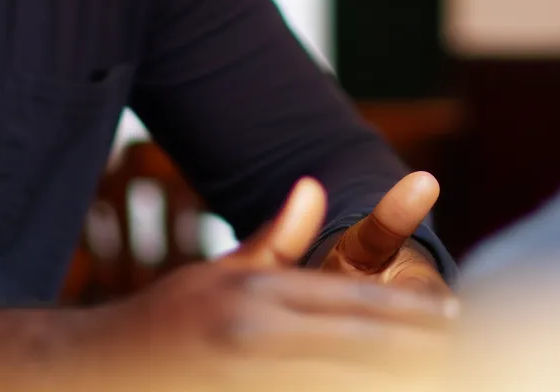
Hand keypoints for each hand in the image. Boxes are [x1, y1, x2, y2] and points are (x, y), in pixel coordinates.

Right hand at [69, 177, 455, 387]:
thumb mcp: (220, 275)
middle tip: (466, 354)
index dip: (408, 314)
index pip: (351, 304)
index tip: (454, 319)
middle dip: (414, 353)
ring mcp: (245, 376)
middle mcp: (254, 335)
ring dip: (387, 379)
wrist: (93, 368)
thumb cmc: (165, 323)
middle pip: (357, 347)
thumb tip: (314, 187)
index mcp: (257, 295)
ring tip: (439, 377)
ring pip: (339, 380)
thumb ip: (277, 239)